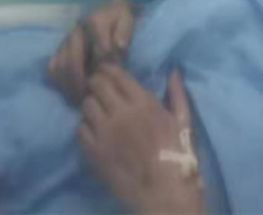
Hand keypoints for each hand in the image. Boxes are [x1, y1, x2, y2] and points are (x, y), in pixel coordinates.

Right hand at [47, 0, 135, 103]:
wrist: (107, 10)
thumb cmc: (118, 18)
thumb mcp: (127, 19)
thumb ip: (124, 32)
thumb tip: (120, 46)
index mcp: (95, 22)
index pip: (99, 50)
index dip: (106, 66)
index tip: (111, 77)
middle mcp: (76, 30)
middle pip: (72, 60)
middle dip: (80, 81)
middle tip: (88, 97)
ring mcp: (66, 40)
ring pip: (59, 65)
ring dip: (68, 84)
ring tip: (79, 98)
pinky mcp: (60, 48)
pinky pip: (52, 66)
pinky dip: (58, 80)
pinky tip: (69, 90)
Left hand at [78, 66, 202, 214]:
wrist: (163, 193)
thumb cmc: (177, 155)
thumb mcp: (183, 121)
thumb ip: (177, 93)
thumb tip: (173, 71)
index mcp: (143, 102)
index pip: (116, 74)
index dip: (108, 69)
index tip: (107, 71)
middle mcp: (120, 112)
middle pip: (97, 85)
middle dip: (97, 83)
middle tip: (99, 89)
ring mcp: (104, 133)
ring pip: (86, 105)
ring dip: (91, 104)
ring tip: (98, 111)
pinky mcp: (94, 152)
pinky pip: (79, 129)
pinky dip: (85, 126)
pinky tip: (94, 131)